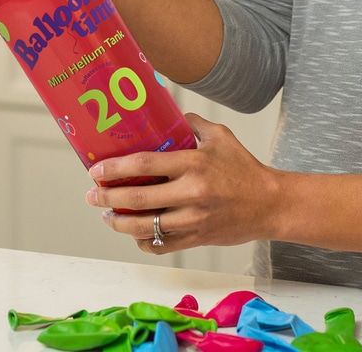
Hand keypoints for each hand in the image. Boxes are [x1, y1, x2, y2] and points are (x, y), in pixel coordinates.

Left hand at [84, 113, 280, 253]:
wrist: (269, 203)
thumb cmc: (244, 167)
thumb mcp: (220, 136)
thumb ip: (191, 124)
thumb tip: (166, 115)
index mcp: (194, 164)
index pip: (145, 165)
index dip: (116, 168)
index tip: (96, 170)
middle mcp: (191, 193)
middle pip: (138, 199)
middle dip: (108, 198)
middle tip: (92, 196)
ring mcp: (193, 220)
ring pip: (145, 227)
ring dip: (119, 222)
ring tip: (106, 216)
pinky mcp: (197, 239)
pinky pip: (161, 245)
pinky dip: (143, 241)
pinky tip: (134, 232)